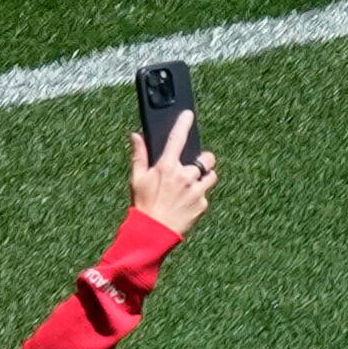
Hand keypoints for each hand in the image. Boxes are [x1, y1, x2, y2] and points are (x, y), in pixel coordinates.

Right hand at [129, 114, 218, 235]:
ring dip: (205, 177)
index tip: (189, 115)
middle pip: (206, 158)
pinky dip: (199, 196)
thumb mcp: (137, 178)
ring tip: (192, 185)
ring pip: (211, 175)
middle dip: (203, 160)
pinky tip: (187, 202)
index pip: (177, 138)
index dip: (184, 123)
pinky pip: (206, 195)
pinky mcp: (202, 204)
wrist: (154, 233)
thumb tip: (136, 136)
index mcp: (167, 166)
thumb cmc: (143, 205)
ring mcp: (196, 191)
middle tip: (194, 167)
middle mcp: (184, 176)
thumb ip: (139, 155)